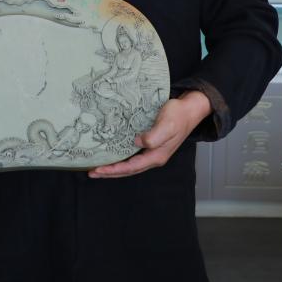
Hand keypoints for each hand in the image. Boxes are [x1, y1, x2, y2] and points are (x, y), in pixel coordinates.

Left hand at [88, 91, 210, 178]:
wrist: (189, 109)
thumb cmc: (178, 115)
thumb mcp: (167, 125)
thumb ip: (153, 137)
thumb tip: (137, 143)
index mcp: (156, 156)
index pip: (131, 167)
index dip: (113, 169)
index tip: (98, 169)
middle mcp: (154, 157)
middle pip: (128, 170)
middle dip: (110, 172)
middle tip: (92, 172)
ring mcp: (153, 152)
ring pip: (130, 164)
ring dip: (114, 167)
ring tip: (99, 167)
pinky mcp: (151, 144)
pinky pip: (132, 155)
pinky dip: (121, 158)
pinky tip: (113, 154)